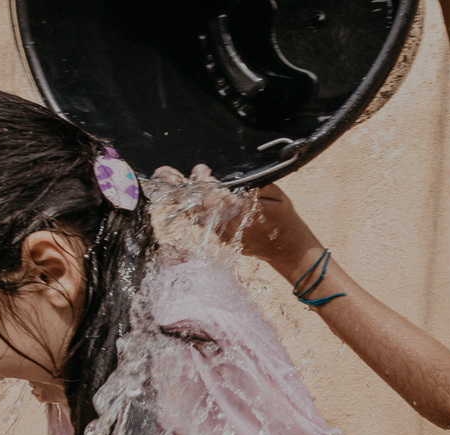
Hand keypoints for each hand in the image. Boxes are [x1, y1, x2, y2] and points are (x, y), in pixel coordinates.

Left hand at [150, 166, 322, 279]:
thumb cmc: (284, 219)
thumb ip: (254, 187)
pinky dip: (192, 207)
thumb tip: (232, 181)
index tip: (199, 170)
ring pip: (196, 215)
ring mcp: (221, 234)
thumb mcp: (275, 196)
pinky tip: (184, 195)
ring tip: (165, 179)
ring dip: (180, 198)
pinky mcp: (220, 238)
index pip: (213, 195)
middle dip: (178, 188)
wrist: (287, 249)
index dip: (202, 182)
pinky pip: (203, 222)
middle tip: (162, 173)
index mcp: (240, 212)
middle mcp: (226, 225)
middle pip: (196, 205)